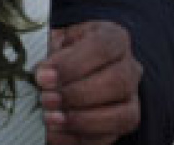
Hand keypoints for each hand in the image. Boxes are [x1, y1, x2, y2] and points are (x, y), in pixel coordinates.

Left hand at [36, 21, 141, 144]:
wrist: (68, 66)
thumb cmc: (62, 50)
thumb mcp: (54, 41)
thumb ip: (50, 54)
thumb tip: (41, 73)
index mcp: (113, 38)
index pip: (102, 48)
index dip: (71, 65)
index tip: (42, 76)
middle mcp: (129, 67)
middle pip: (117, 82)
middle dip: (76, 94)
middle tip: (45, 99)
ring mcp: (131, 97)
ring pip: (123, 115)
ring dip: (82, 120)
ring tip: (50, 118)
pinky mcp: (123, 122)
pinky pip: (111, 137)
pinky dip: (81, 137)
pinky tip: (56, 134)